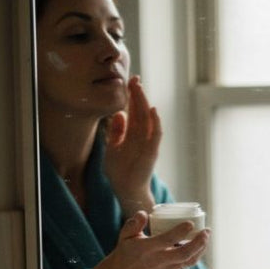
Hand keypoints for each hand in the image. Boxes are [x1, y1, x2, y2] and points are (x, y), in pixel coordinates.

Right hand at [88, 211, 209, 268]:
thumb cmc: (126, 252)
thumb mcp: (125, 235)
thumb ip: (134, 223)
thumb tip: (144, 213)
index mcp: (147, 249)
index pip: (167, 240)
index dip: (180, 231)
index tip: (190, 223)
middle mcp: (158, 260)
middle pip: (183, 253)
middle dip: (198, 242)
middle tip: (207, 231)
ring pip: (188, 261)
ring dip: (201, 249)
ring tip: (206, 237)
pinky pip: (186, 265)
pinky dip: (195, 256)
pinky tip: (200, 246)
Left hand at [103, 76, 160, 215]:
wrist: (126, 189)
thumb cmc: (120, 170)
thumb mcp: (113, 147)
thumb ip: (116, 131)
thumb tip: (118, 113)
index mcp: (132, 133)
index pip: (134, 110)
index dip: (132, 95)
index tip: (129, 80)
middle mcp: (142, 135)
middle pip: (141, 110)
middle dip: (138, 94)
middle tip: (134, 78)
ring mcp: (148, 142)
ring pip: (148, 118)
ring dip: (145, 103)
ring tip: (140, 88)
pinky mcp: (151, 151)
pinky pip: (156, 134)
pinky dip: (156, 122)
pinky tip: (152, 110)